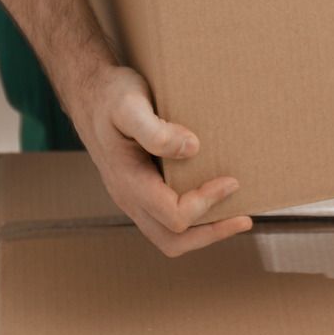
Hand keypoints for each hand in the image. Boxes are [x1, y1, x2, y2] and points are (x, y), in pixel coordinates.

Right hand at [69, 62, 252, 256]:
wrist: (89, 93)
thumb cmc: (111, 96)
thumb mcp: (129, 105)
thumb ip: (155, 130)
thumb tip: (192, 148)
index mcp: (129, 181)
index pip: (174, 215)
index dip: (206, 203)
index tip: (230, 181)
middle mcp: (129, 197)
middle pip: (171, 241)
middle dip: (211, 234)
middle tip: (244, 220)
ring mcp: (133, 197)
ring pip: (168, 236)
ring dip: (203, 232)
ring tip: (235, 217)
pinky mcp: (140, 190)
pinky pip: (165, 219)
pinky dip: (193, 218)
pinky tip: (212, 198)